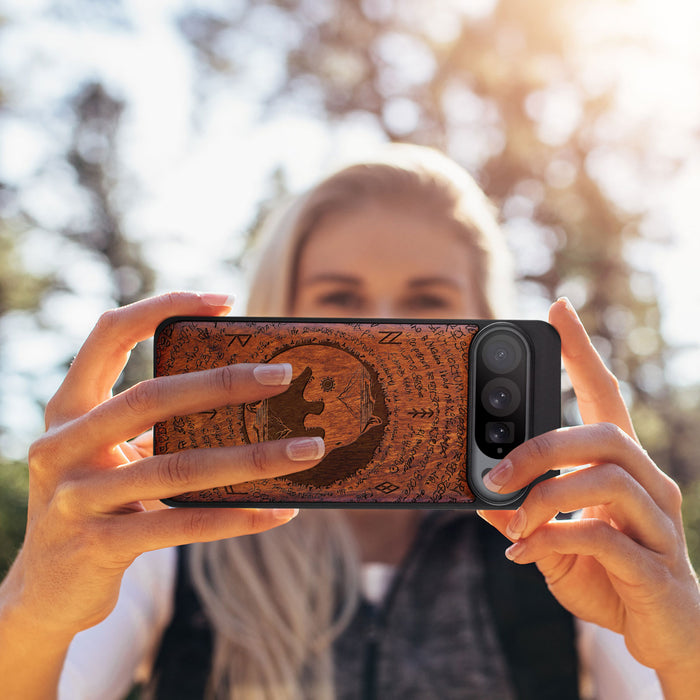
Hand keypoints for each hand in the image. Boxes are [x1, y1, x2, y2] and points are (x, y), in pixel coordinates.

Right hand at [3, 292, 324, 639]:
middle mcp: (63, 445)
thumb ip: (154, 426)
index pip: (108, 335)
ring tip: (307, 450)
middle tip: (285, 375)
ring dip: (252, 458)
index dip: (162, 307)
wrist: (45, 590)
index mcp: (68, 409)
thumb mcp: (111, 455)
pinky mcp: (98, 546)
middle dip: (224, 383)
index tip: (225, 301)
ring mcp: (76, 498)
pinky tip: (279, 511)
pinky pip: (182, 525)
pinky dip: (236, 517)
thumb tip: (247, 400)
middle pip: (151, 397)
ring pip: (178, 467)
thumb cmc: (97, 503)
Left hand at [478, 298, 699, 691]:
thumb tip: (480, 496)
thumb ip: (522, 516)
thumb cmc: (609, 577)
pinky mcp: (657, 567)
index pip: (605, 396)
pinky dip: (553, 540)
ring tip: (512, 522)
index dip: (582, 352)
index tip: (558, 309)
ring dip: (545, 497)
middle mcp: (649, 484)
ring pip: (607, 479)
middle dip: (541, 447)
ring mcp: (659, 524)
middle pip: (604, 434)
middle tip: (495, 472)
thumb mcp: (553, 540)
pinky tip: (524, 554)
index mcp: (622, 468)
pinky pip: (604, 538)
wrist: (664, 635)